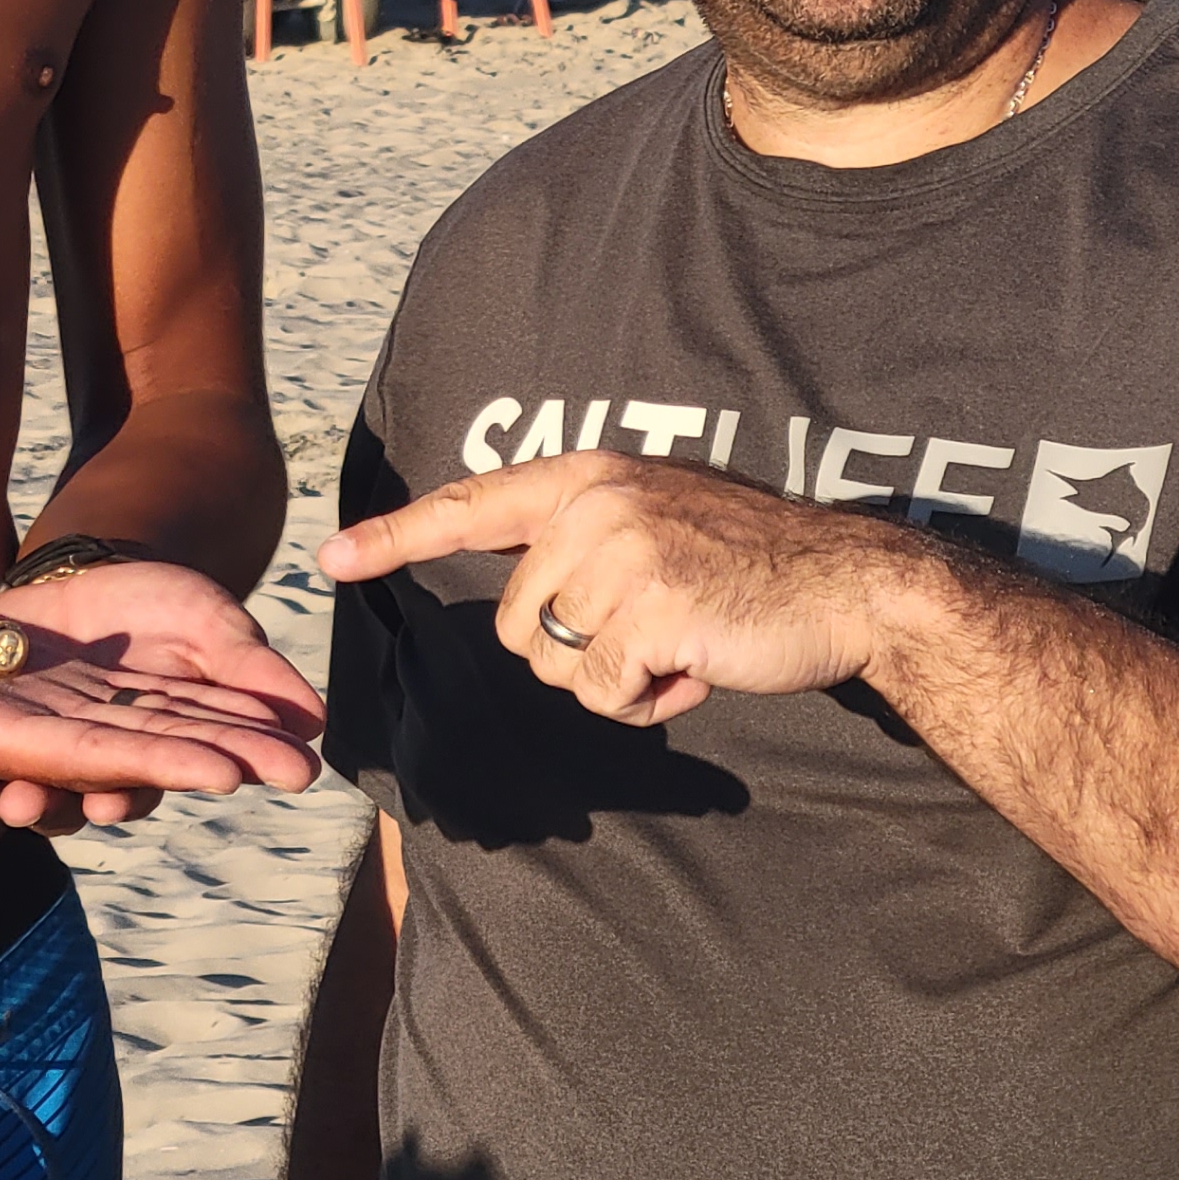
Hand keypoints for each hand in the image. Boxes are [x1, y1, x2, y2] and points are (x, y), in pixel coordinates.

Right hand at [0, 588, 321, 834]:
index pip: (92, 754)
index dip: (164, 760)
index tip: (235, 772)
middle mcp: (26, 731)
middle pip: (141, 743)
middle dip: (220, 755)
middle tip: (306, 768)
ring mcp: (32, 705)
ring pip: (141, 716)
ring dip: (213, 726)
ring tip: (291, 738)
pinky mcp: (27, 676)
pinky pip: (114, 690)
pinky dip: (171, 692)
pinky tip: (225, 692)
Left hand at [321, 452, 924, 727]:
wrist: (847, 581)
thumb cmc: (750, 563)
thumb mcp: (654, 518)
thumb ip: (583, 537)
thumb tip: (521, 591)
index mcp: (586, 478)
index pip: (469, 505)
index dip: (394, 537)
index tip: (331, 558)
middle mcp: (592, 505)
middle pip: (517, 625)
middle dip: (577, 652)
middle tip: (655, 628)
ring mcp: (621, 554)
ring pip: (557, 667)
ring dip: (615, 679)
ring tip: (680, 641)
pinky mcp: (651, 610)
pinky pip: (605, 695)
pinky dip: (648, 701)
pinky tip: (698, 668)